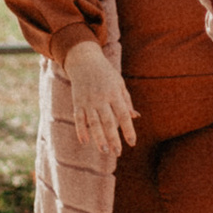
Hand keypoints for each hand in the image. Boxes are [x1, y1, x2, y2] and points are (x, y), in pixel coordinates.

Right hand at [62, 39, 136, 154]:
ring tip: (104, 151)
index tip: (132, 143)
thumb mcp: (119, 84)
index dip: (128, 130)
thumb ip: (126, 101)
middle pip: (108, 121)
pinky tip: (85, 141)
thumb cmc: (106, 74)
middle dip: (113, 138)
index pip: (123, 115)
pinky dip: (81, 129)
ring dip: (98, 138)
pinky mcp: (77, 102)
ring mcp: (88, 101)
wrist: (84, 60)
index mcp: (114, 94)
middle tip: (117, 153)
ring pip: (93, 122)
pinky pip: (79, 118)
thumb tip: (135, 117)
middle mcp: (101, 98)